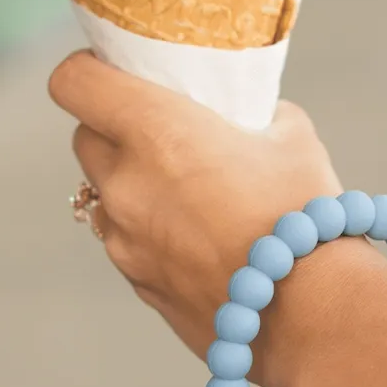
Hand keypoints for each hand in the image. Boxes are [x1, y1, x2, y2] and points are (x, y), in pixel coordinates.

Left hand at [47, 50, 345, 386]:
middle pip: (84, 138)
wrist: (313, 316)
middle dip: (113, 129)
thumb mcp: (292, 137)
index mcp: (154, 132)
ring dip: (131, 187)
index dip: (86, 70)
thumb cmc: (305, 215)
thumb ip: (256, 114)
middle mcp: (125, 185)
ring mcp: (126, 243)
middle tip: (159, 130)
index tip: (112, 70)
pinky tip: (203, 240)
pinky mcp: (140, 287)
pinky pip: (130, 246)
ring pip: (104, 198)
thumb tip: (247, 116)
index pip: (73, 83)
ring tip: (187, 192)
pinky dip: (152, 234)